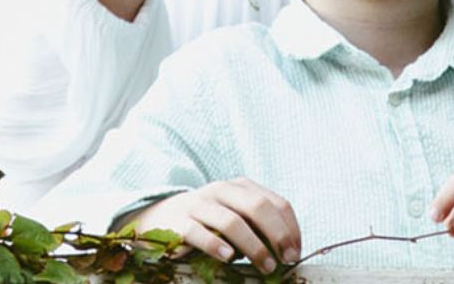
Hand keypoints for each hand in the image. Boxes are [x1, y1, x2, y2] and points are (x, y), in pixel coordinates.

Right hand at [131, 179, 302, 271]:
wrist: (157, 217)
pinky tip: (228, 258)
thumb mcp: (234, 216)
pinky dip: (217, 245)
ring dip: (254, 246)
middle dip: (277, 235)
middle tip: (286, 259)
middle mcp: (220, 190)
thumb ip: (257, 226)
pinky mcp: (178, 222)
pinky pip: (200, 233)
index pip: (275, 202)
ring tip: (265, 266)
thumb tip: (286, 250)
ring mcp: (198, 204)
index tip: (296, 252)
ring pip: (232, 221)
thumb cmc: (207, 221)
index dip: (290, 228)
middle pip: (257, 207)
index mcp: (239, 187)